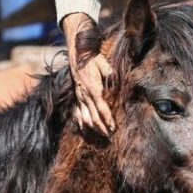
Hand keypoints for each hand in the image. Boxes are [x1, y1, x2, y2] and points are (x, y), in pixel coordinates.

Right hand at [62, 13, 114, 135]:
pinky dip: (81, 122)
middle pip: (93, 116)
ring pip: (85, 117)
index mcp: (93, 88)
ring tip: (101, 134)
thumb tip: (115, 80)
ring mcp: (80, 98)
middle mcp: (85, 96)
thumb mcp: (103, 63)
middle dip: (102, 127)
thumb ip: (109, 72)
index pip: (101, 108)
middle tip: (109, 136)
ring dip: (93, 127)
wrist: (78, 55)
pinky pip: (77, 113)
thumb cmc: (93, 59)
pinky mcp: (77, 97)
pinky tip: (85, 129)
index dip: (107, 119)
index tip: (113, 127)